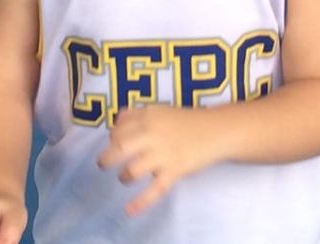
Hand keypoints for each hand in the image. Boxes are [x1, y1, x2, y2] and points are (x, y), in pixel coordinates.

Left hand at [97, 105, 213, 216]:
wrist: (216, 130)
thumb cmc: (186, 121)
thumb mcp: (160, 110)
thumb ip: (138, 115)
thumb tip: (116, 122)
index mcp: (148, 116)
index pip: (119, 127)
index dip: (112, 136)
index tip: (114, 142)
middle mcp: (152, 134)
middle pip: (119, 147)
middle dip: (107, 158)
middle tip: (103, 164)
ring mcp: (163, 153)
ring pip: (133, 169)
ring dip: (124, 176)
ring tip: (125, 177)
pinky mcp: (175, 171)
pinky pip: (155, 190)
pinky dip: (141, 202)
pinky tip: (129, 210)